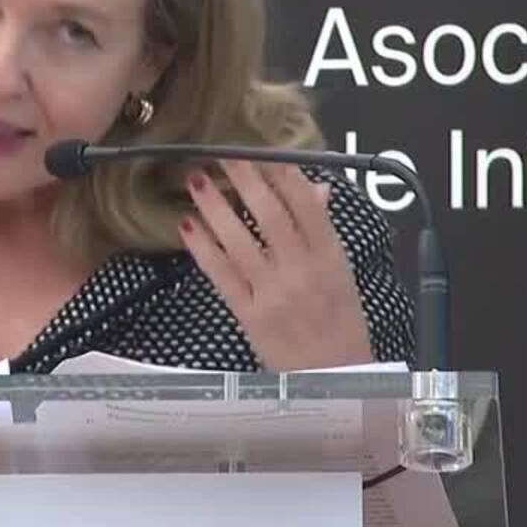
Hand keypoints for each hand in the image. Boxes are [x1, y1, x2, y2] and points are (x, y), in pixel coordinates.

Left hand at [179, 160, 375, 371]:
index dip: (281, 172)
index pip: (305, 203)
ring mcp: (274, 293)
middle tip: (221, 153)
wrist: (336, 379)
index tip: (260, 148)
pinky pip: (221, 274)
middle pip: (270, 214)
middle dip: (245, 179)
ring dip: (215, 207)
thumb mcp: (341, 272)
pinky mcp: (249, 314)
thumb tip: (314, 188)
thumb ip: (323, 228)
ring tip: (196, 179)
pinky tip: (186, 224)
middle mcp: (302, 270)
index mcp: (330, 255)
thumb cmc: (340, 322)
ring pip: (240, 241)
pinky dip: (202, 247)